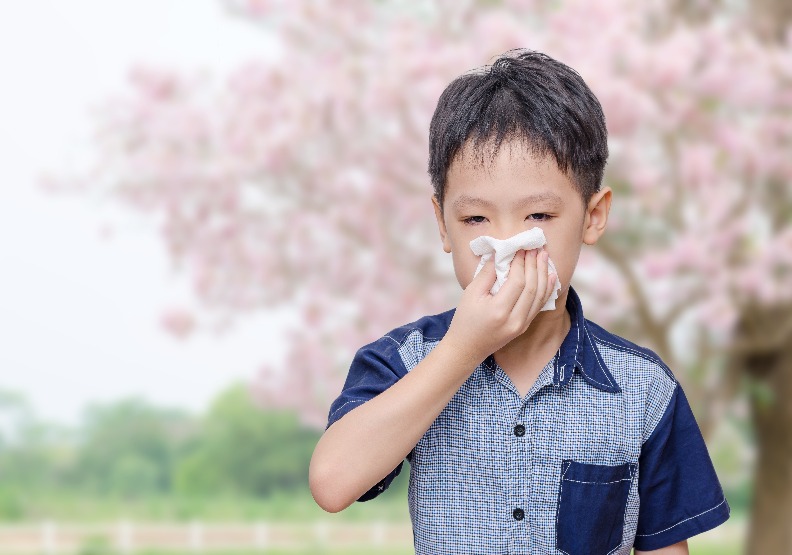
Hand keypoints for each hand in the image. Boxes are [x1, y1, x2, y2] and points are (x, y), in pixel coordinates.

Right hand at [445, 248, 556, 363]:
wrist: (467, 348)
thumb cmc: (465, 319)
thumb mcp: (470, 294)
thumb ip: (487, 273)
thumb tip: (501, 254)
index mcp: (499, 311)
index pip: (518, 282)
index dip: (521, 263)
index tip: (521, 247)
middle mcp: (515, 320)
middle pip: (532, 288)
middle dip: (534, 265)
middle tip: (535, 248)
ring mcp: (522, 325)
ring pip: (540, 296)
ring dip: (543, 274)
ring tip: (544, 256)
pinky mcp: (524, 326)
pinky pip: (539, 305)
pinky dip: (546, 289)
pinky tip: (549, 275)